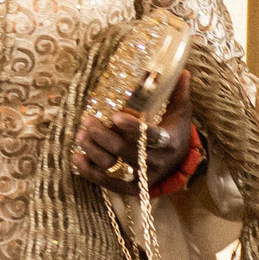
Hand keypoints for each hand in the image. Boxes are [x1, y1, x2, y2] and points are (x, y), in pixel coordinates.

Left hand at [72, 68, 193, 192]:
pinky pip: (108, 183)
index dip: (133, 128)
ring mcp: (143, 177)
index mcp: (168, 142)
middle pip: (125, 152)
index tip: (115, 116)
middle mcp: (156, 162)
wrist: (178, 162)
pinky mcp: (132, 189)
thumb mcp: (180, 112)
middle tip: (87, 121)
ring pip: (114, 168)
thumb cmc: (175, 131)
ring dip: (93, 152)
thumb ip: (178, 92)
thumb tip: (182, 71)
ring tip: (80, 135)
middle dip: (103, 136)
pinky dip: (90, 172)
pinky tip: (77, 157)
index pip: (151, 136)